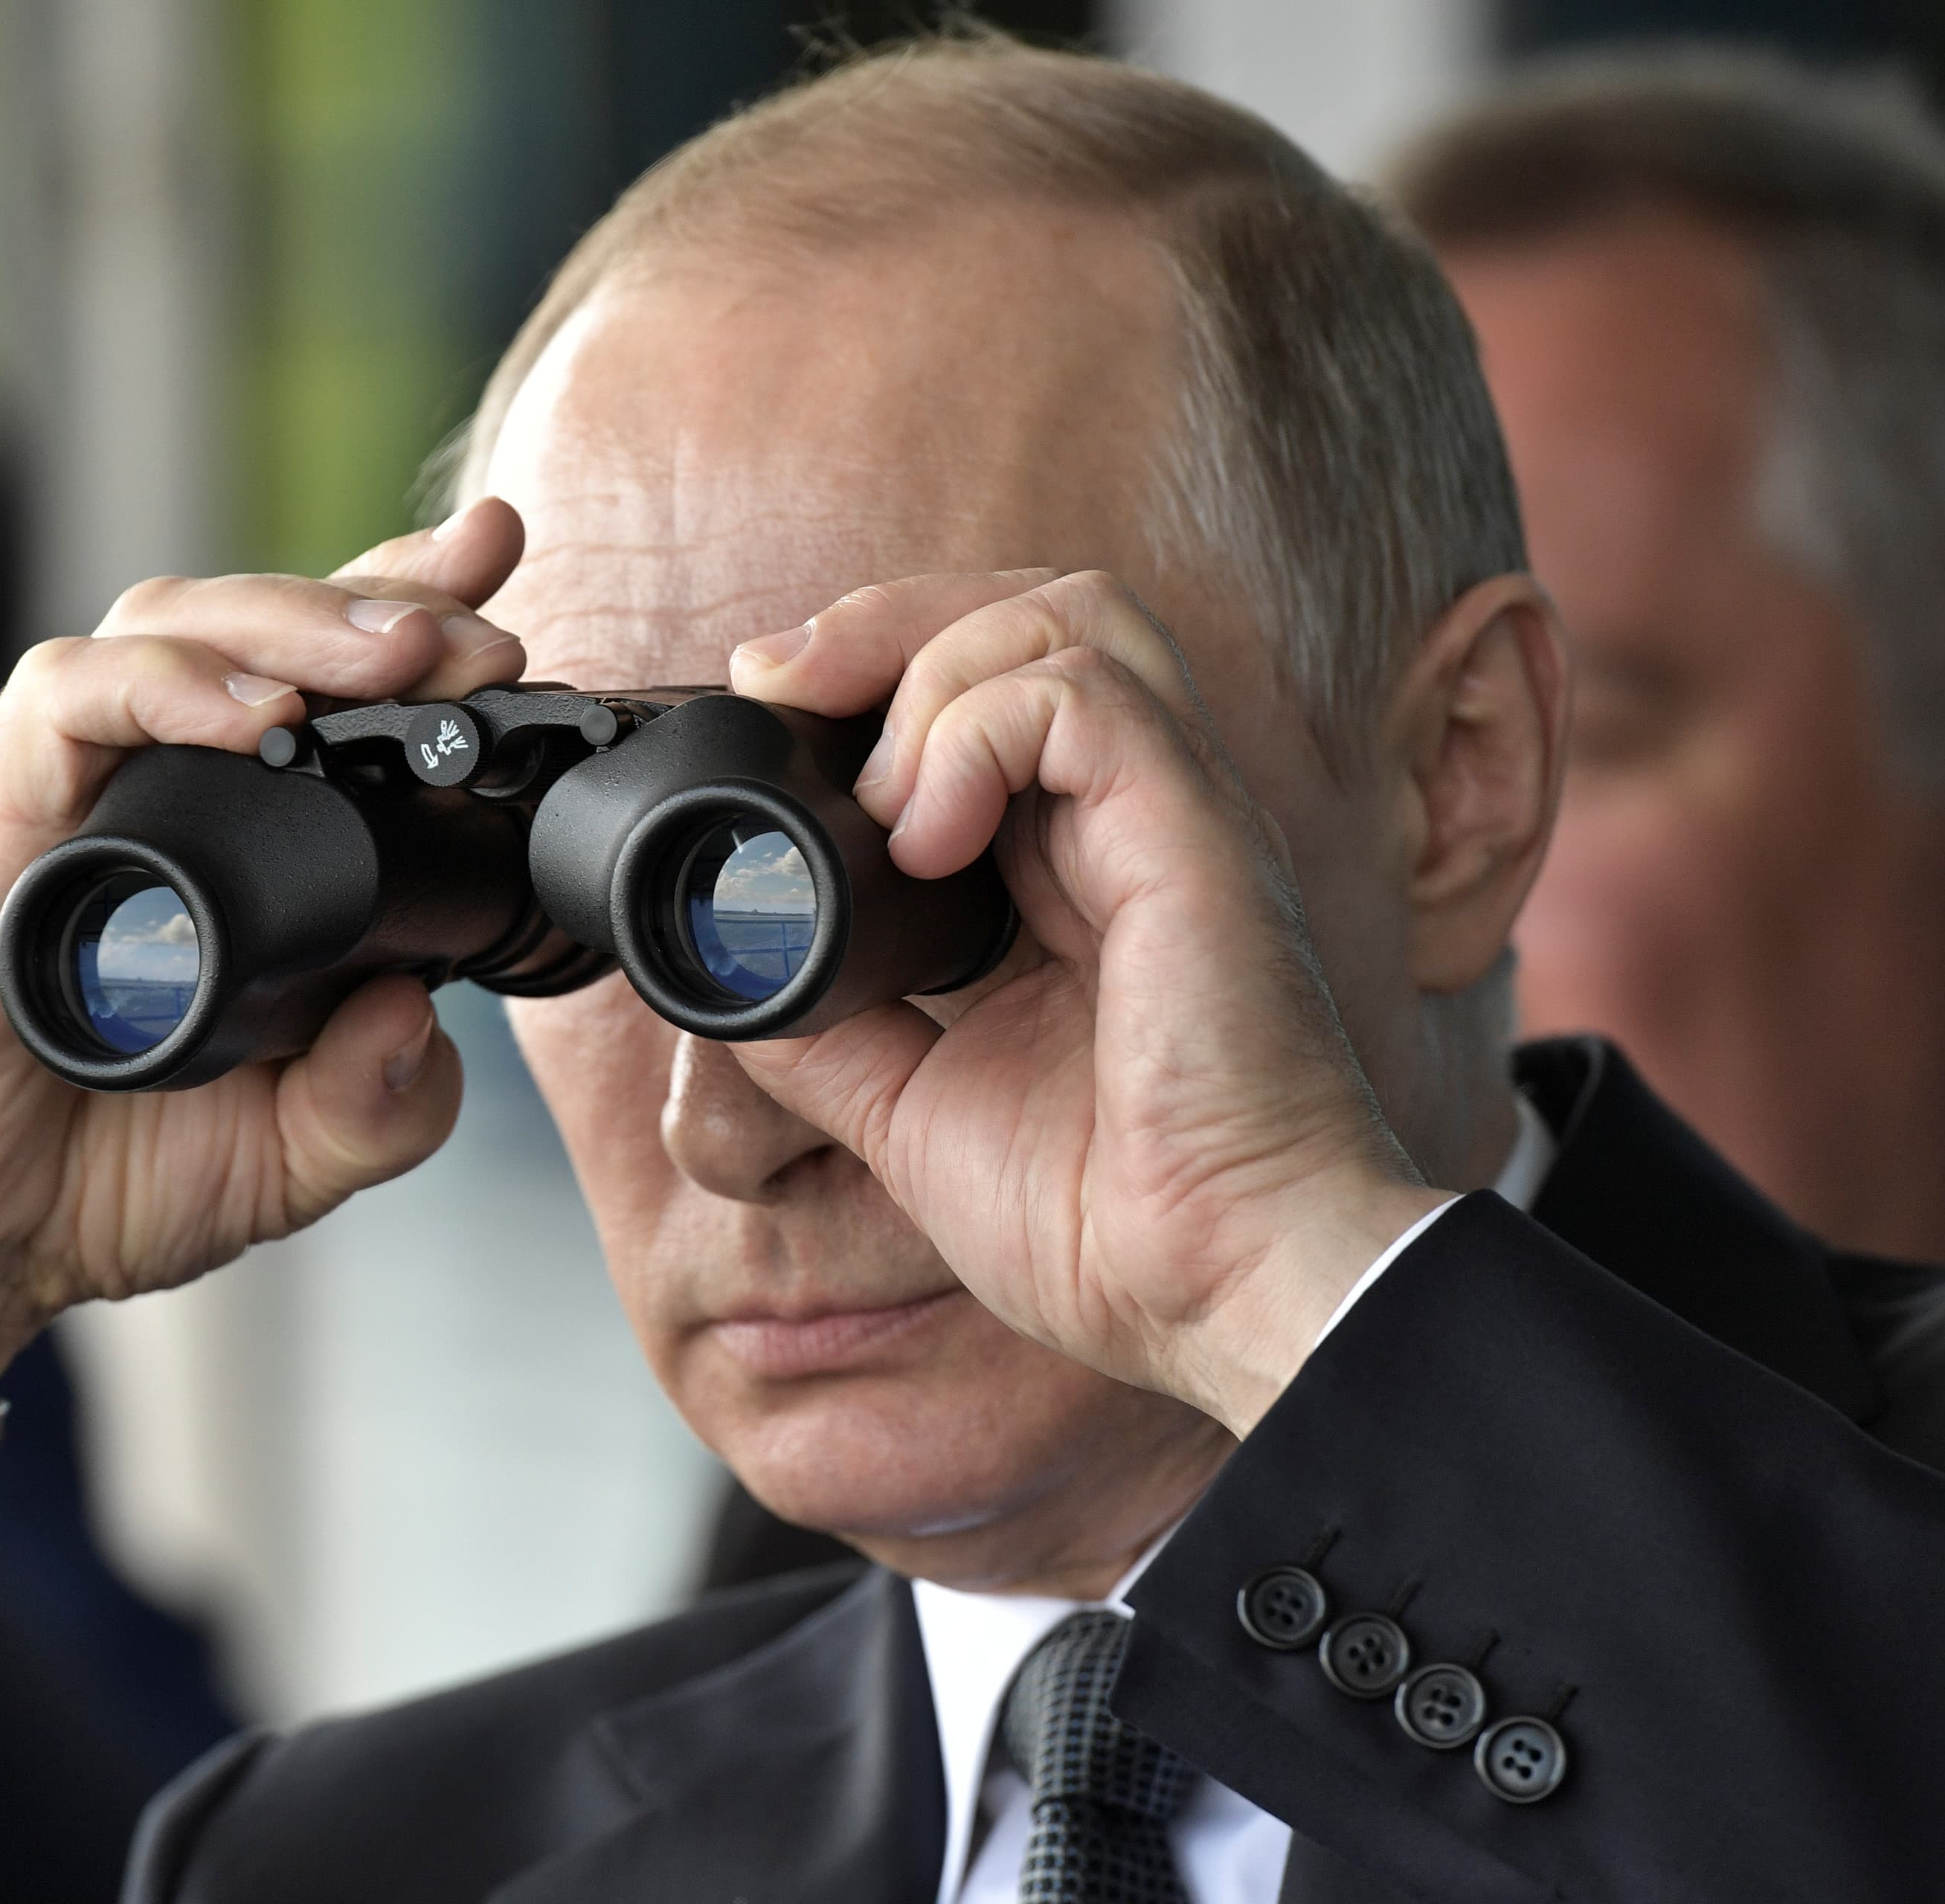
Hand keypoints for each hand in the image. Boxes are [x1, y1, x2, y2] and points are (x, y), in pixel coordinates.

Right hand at [0, 503, 536, 1543]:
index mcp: (248, 850)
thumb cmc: (95, 1186)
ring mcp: (80, 802)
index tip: (512, 620)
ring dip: (296, 620)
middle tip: (486, 610)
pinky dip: (161, 687)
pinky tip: (253, 714)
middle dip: (384, 596)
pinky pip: (63, 703)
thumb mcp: (292, 1163)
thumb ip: (379, 1105)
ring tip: (401, 648)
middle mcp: (166, 799)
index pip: (335, 698)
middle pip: (267, 628)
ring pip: (171, 624)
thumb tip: (422, 1012)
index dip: (419, 636)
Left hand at [726, 571, 1448, 1434]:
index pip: (997, 687)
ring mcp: (1176, 819)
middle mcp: (1139, 822)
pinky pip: (1084, 693)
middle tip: (777, 681)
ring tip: (873, 797)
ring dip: (932, 666)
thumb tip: (732, 963)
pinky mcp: (1195, 839)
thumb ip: (829, 1023)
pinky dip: (975, 731)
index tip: (770, 706)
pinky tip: (919, 838)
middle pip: (1033, 611)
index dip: (878, 668)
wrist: (1212, 1296)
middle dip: (889, 618)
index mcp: (1082, 871)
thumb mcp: (912, 1107)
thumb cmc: (1108, 1223)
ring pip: (1067, 619)